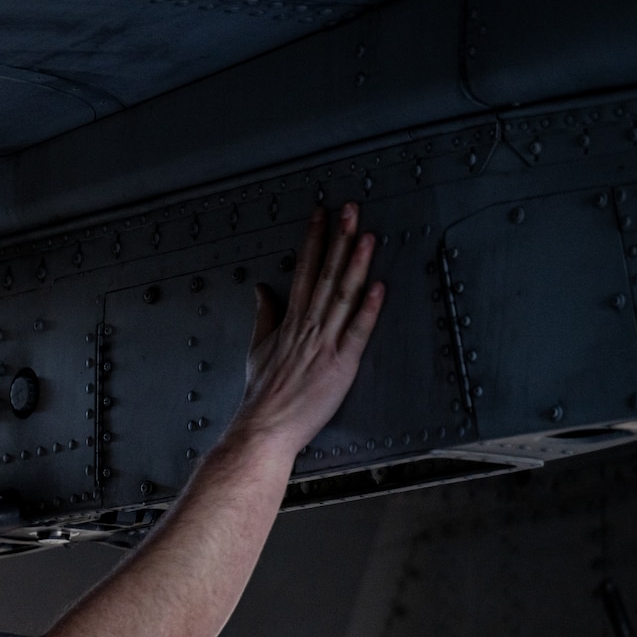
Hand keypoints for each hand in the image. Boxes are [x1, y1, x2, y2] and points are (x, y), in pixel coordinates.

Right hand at [233, 202, 385, 455]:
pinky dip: (368, 310)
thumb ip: (264, 316)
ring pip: (342, 296)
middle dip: (337, 239)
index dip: (313, 241)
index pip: (304, 271)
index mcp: (290, 321)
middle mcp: (307, 327)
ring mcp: (325, 344)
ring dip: (355, 264)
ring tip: (366, 236)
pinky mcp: (340, 365)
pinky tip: (378, 287)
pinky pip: (357, 333)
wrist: (263, 427)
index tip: (320, 215)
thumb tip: (261, 290)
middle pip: (325, 275)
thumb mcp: (258, 348)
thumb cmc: (262, 394)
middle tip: (348, 210)